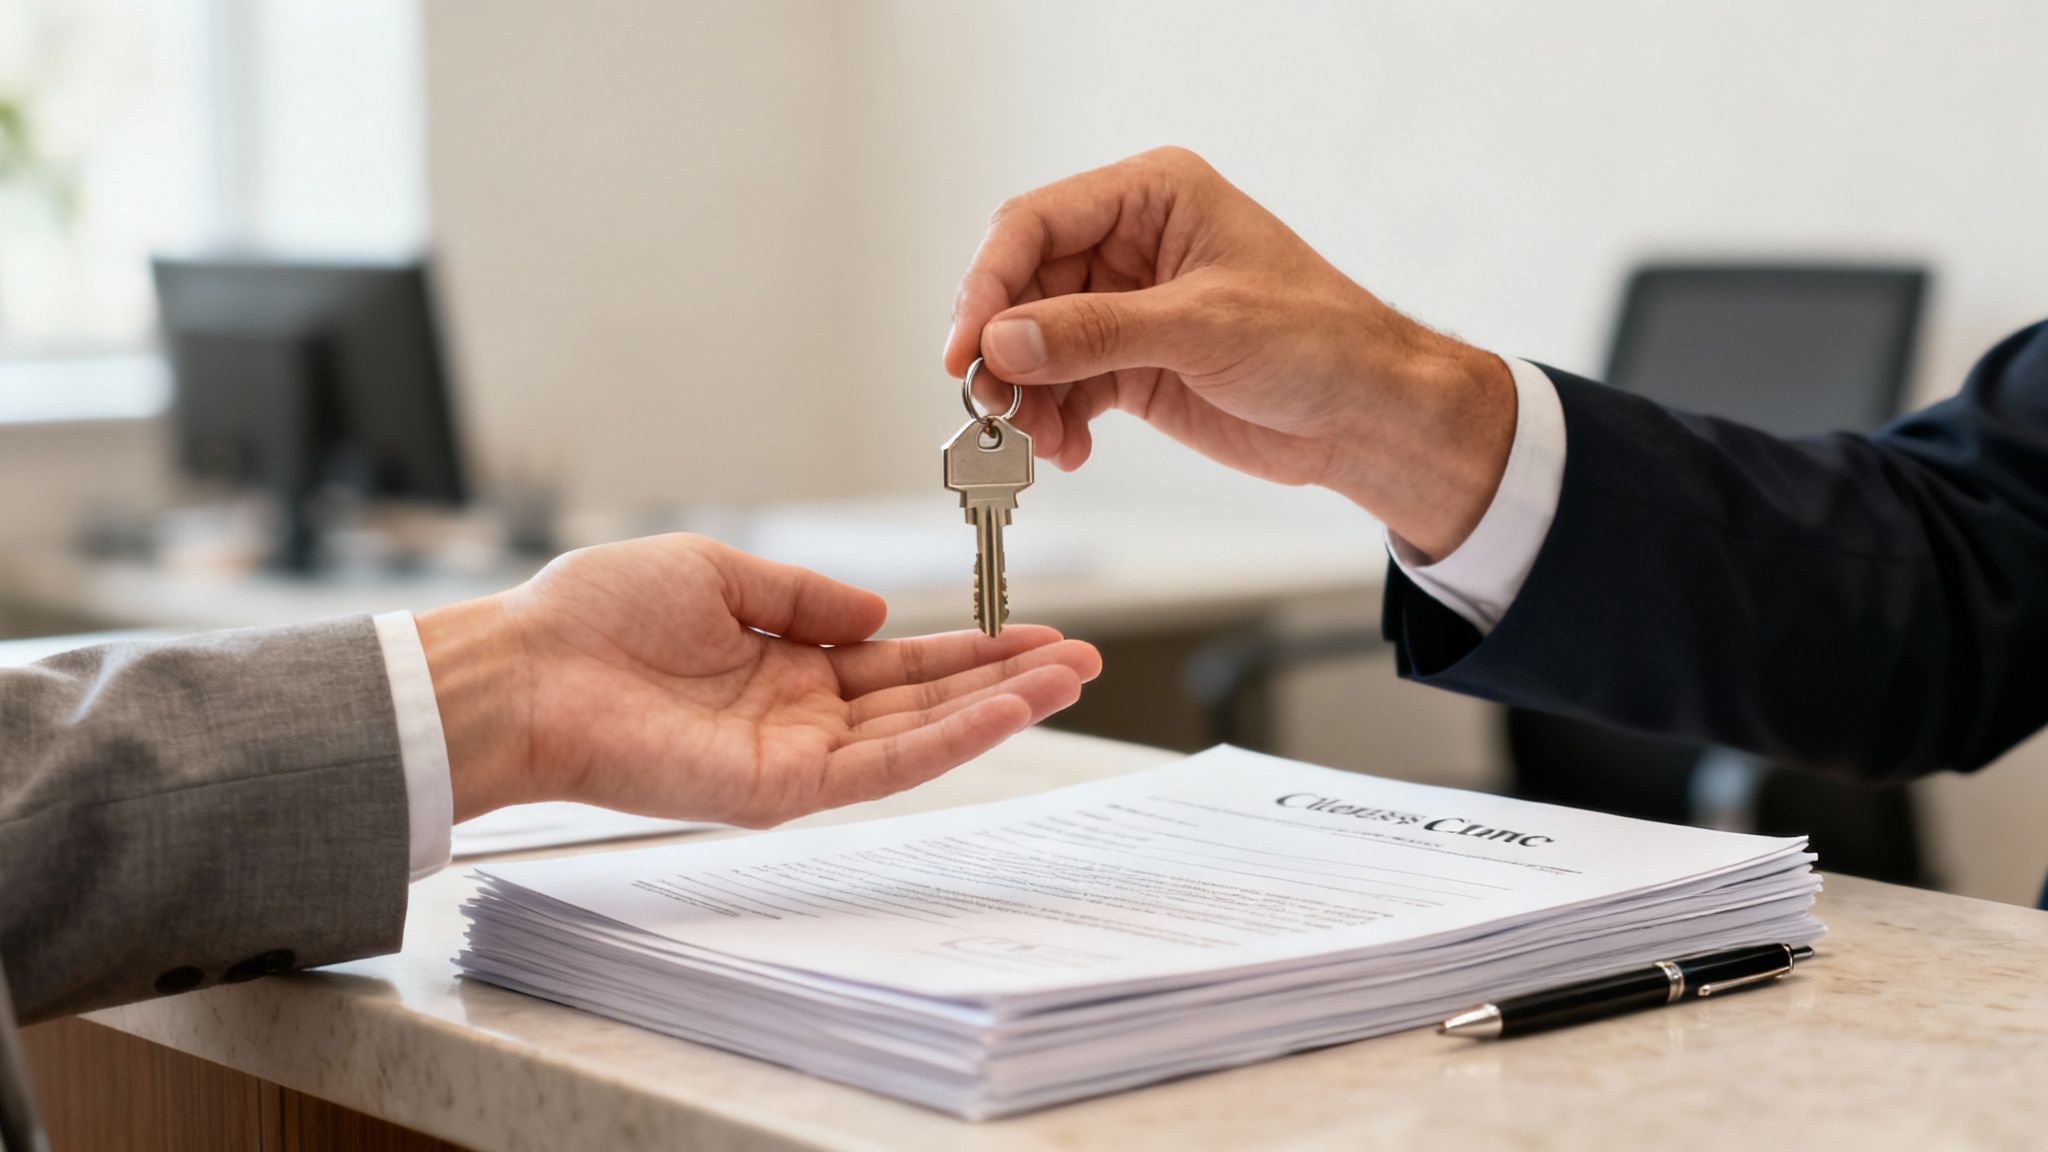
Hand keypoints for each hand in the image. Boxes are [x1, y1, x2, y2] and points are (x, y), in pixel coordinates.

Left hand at [417, 534, 1100, 826]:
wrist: (525, 670)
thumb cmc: (594, 617)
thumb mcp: (720, 571)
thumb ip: (807, 595)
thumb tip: (881, 611)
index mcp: (785, 664)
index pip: (900, 662)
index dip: (969, 648)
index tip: (1033, 632)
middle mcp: (800, 716)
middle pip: (926, 701)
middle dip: (1006, 680)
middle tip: (1081, 662)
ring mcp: (796, 757)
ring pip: (919, 736)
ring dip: (997, 710)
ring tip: (1067, 681)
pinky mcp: (782, 789)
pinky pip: (884, 767)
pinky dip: (948, 741)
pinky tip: (1002, 712)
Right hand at [946, 146, 1516, 560]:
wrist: (1369, 416)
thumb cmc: (1319, 342)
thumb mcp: (1203, 328)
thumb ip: (1096, 333)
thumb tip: (1004, 341)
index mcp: (1152, 196)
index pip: (1036, 223)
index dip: (990, 284)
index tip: (967, 347)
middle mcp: (1130, 243)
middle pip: (1024, 287)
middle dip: (1003, 350)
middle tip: (990, 406)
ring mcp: (1127, 307)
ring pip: (1035, 344)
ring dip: (1025, 395)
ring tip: (1036, 441)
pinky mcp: (1132, 365)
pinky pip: (1064, 387)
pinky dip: (1054, 421)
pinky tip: (1065, 450)